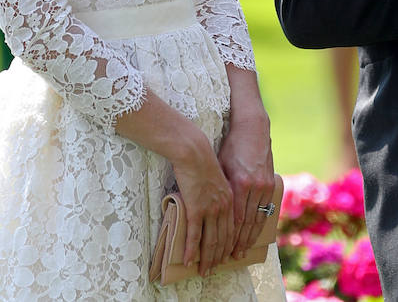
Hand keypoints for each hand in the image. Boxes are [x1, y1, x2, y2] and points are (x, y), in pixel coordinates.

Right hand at [171, 128, 234, 276]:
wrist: (193, 150)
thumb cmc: (202, 159)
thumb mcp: (217, 176)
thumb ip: (218, 190)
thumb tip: (213, 198)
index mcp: (231, 199)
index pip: (233, 229)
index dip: (231, 245)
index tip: (228, 257)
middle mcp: (224, 207)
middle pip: (224, 239)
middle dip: (219, 257)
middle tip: (214, 269)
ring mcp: (210, 209)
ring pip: (211, 240)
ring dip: (207, 258)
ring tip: (203, 270)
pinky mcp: (196, 208)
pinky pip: (194, 234)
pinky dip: (192, 249)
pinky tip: (188, 259)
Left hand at [218, 110, 273, 259]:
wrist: (253, 129)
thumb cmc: (231, 146)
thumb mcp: (221, 164)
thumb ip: (219, 186)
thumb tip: (208, 207)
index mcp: (240, 183)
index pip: (233, 218)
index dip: (226, 235)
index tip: (218, 249)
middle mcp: (254, 188)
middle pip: (245, 223)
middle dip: (236, 243)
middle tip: (227, 258)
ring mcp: (265, 187)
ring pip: (256, 220)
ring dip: (248, 239)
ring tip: (239, 252)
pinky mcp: (271, 185)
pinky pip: (265, 211)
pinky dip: (259, 226)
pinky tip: (253, 236)